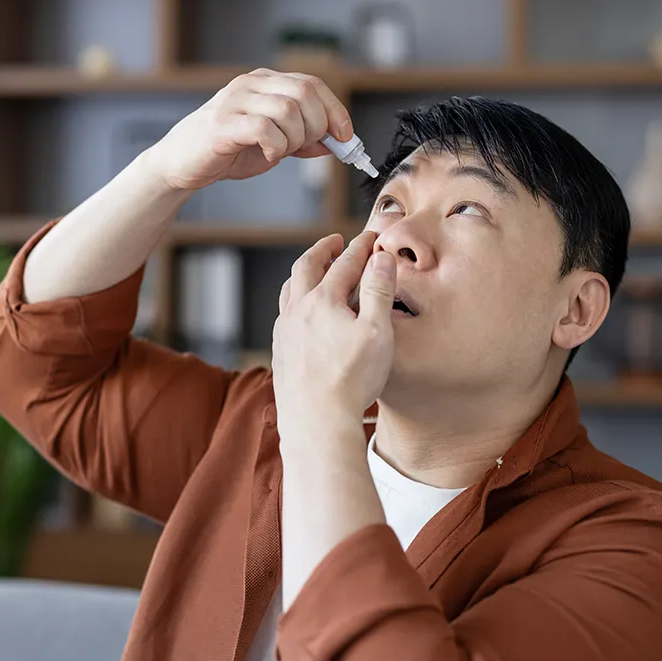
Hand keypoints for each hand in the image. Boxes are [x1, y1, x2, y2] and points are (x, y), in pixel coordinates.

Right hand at [141, 69, 353, 191]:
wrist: (180, 163)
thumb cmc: (225, 150)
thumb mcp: (272, 144)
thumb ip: (302, 139)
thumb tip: (334, 142)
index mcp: (264, 82)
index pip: (311, 84)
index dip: (335, 109)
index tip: (345, 135)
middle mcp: (250, 84)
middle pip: (304, 93)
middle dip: (317, 125)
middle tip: (307, 147)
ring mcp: (235, 101)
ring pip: (288, 110)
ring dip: (296, 139)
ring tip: (281, 152)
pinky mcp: (223, 124)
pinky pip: (265, 129)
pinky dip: (277, 147)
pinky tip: (268, 155)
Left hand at [271, 231, 397, 441]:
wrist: (316, 423)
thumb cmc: (351, 380)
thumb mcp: (377, 332)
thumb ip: (379, 291)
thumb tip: (381, 258)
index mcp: (323, 301)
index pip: (345, 263)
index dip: (361, 247)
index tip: (372, 237)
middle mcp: (297, 311)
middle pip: (307, 267)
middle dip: (324, 250)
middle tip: (336, 241)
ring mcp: (284, 332)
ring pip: (289, 290)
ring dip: (304, 273)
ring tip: (315, 269)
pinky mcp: (280, 353)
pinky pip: (284, 315)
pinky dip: (295, 300)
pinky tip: (302, 312)